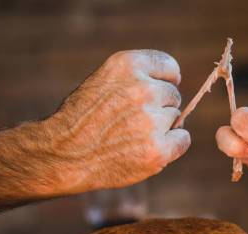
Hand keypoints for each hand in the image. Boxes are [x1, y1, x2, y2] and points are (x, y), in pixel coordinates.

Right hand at [44, 50, 189, 193]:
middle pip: (173, 96)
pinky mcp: (158, 149)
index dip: (166, 81)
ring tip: (133, 137)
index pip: (169, 66)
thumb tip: (174, 88)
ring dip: (162, 128)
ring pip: (176, 119)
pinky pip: (183, 140)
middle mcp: (142, 89)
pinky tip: (150, 149)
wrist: (64, 154)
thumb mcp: (103, 81)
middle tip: (133, 122)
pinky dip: (173, 145)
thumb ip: (136, 79)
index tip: (158, 92)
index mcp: (127, 65)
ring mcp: (151, 120)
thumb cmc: (83, 119)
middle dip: (160, 107)